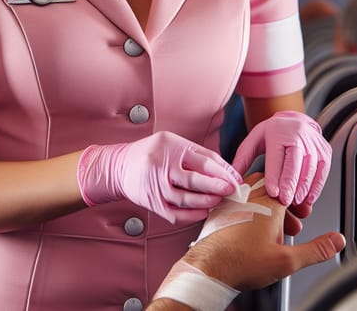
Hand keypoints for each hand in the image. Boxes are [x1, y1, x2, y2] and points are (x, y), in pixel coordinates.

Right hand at [77, 131, 242, 223]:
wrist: (119, 167)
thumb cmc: (152, 153)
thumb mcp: (171, 143)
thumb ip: (195, 153)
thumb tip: (224, 170)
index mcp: (171, 146)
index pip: (204, 159)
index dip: (223, 170)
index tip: (236, 179)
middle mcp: (162, 165)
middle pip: (196, 179)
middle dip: (218, 186)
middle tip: (232, 191)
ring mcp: (156, 185)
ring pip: (186, 198)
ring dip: (206, 201)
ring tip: (218, 201)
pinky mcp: (152, 202)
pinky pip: (175, 213)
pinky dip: (191, 215)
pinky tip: (203, 211)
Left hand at [183, 173, 344, 291]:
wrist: (210, 266)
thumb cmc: (242, 262)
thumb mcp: (288, 261)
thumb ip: (316, 249)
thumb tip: (336, 240)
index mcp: (269, 201)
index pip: (291, 190)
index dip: (299, 203)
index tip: (303, 216)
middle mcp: (251, 193)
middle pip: (274, 188)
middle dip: (285, 204)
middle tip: (292, 224)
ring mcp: (235, 198)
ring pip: (257, 191)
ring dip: (268, 206)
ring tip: (274, 230)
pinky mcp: (222, 206)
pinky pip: (241, 197)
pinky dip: (251, 208)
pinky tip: (252, 228)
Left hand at [232, 111, 330, 206]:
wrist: (296, 120)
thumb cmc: (273, 133)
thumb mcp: (254, 140)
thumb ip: (243, 158)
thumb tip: (234, 180)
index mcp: (278, 132)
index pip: (276, 156)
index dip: (275, 176)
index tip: (272, 193)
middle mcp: (298, 135)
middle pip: (295, 163)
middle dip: (290, 184)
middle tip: (284, 201)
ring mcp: (314, 143)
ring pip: (310, 169)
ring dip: (303, 188)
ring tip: (295, 202)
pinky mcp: (325, 152)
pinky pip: (322, 172)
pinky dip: (315, 187)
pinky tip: (308, 198)